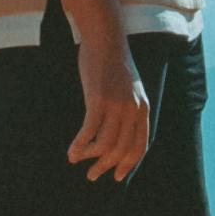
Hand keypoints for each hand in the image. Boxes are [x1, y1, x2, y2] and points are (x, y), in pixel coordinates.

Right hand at [67, 32, 154, 184]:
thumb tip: (118, 131)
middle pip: (121, 149)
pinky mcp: (98, 100)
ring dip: (90, 158)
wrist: (106, 39)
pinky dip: (79, 146)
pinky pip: (89, 132)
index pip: (139, 146)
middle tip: (92, 176)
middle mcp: (133, 110)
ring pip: (105, 145)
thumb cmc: (113, 63)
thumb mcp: (130, 88)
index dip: (129, 164)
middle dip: (105, 167)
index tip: (117, 176)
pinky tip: (72, 151)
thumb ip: (129, 108)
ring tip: (77, 161)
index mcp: (143, 109)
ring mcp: (116, 106)